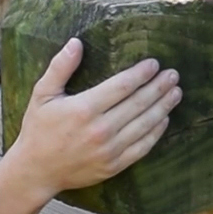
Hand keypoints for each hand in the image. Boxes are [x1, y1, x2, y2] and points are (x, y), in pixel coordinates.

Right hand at [4, 38, 180, 198]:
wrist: (36, 171)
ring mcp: (109, 150)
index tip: (154, 63)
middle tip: (173, 74)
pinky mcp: (115, 165)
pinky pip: (143, 147)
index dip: (141, 73)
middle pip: (139, 103)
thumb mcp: (42, 94)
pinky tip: (164, 119)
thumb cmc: (39, 129)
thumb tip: (76, 43)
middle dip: (159, 86)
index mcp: (84, 109)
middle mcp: (100, 129)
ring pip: (145, 124)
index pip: (122, 86)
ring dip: (164, 106)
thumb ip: (60, 67)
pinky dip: (156, 132)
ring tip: (176, 92)